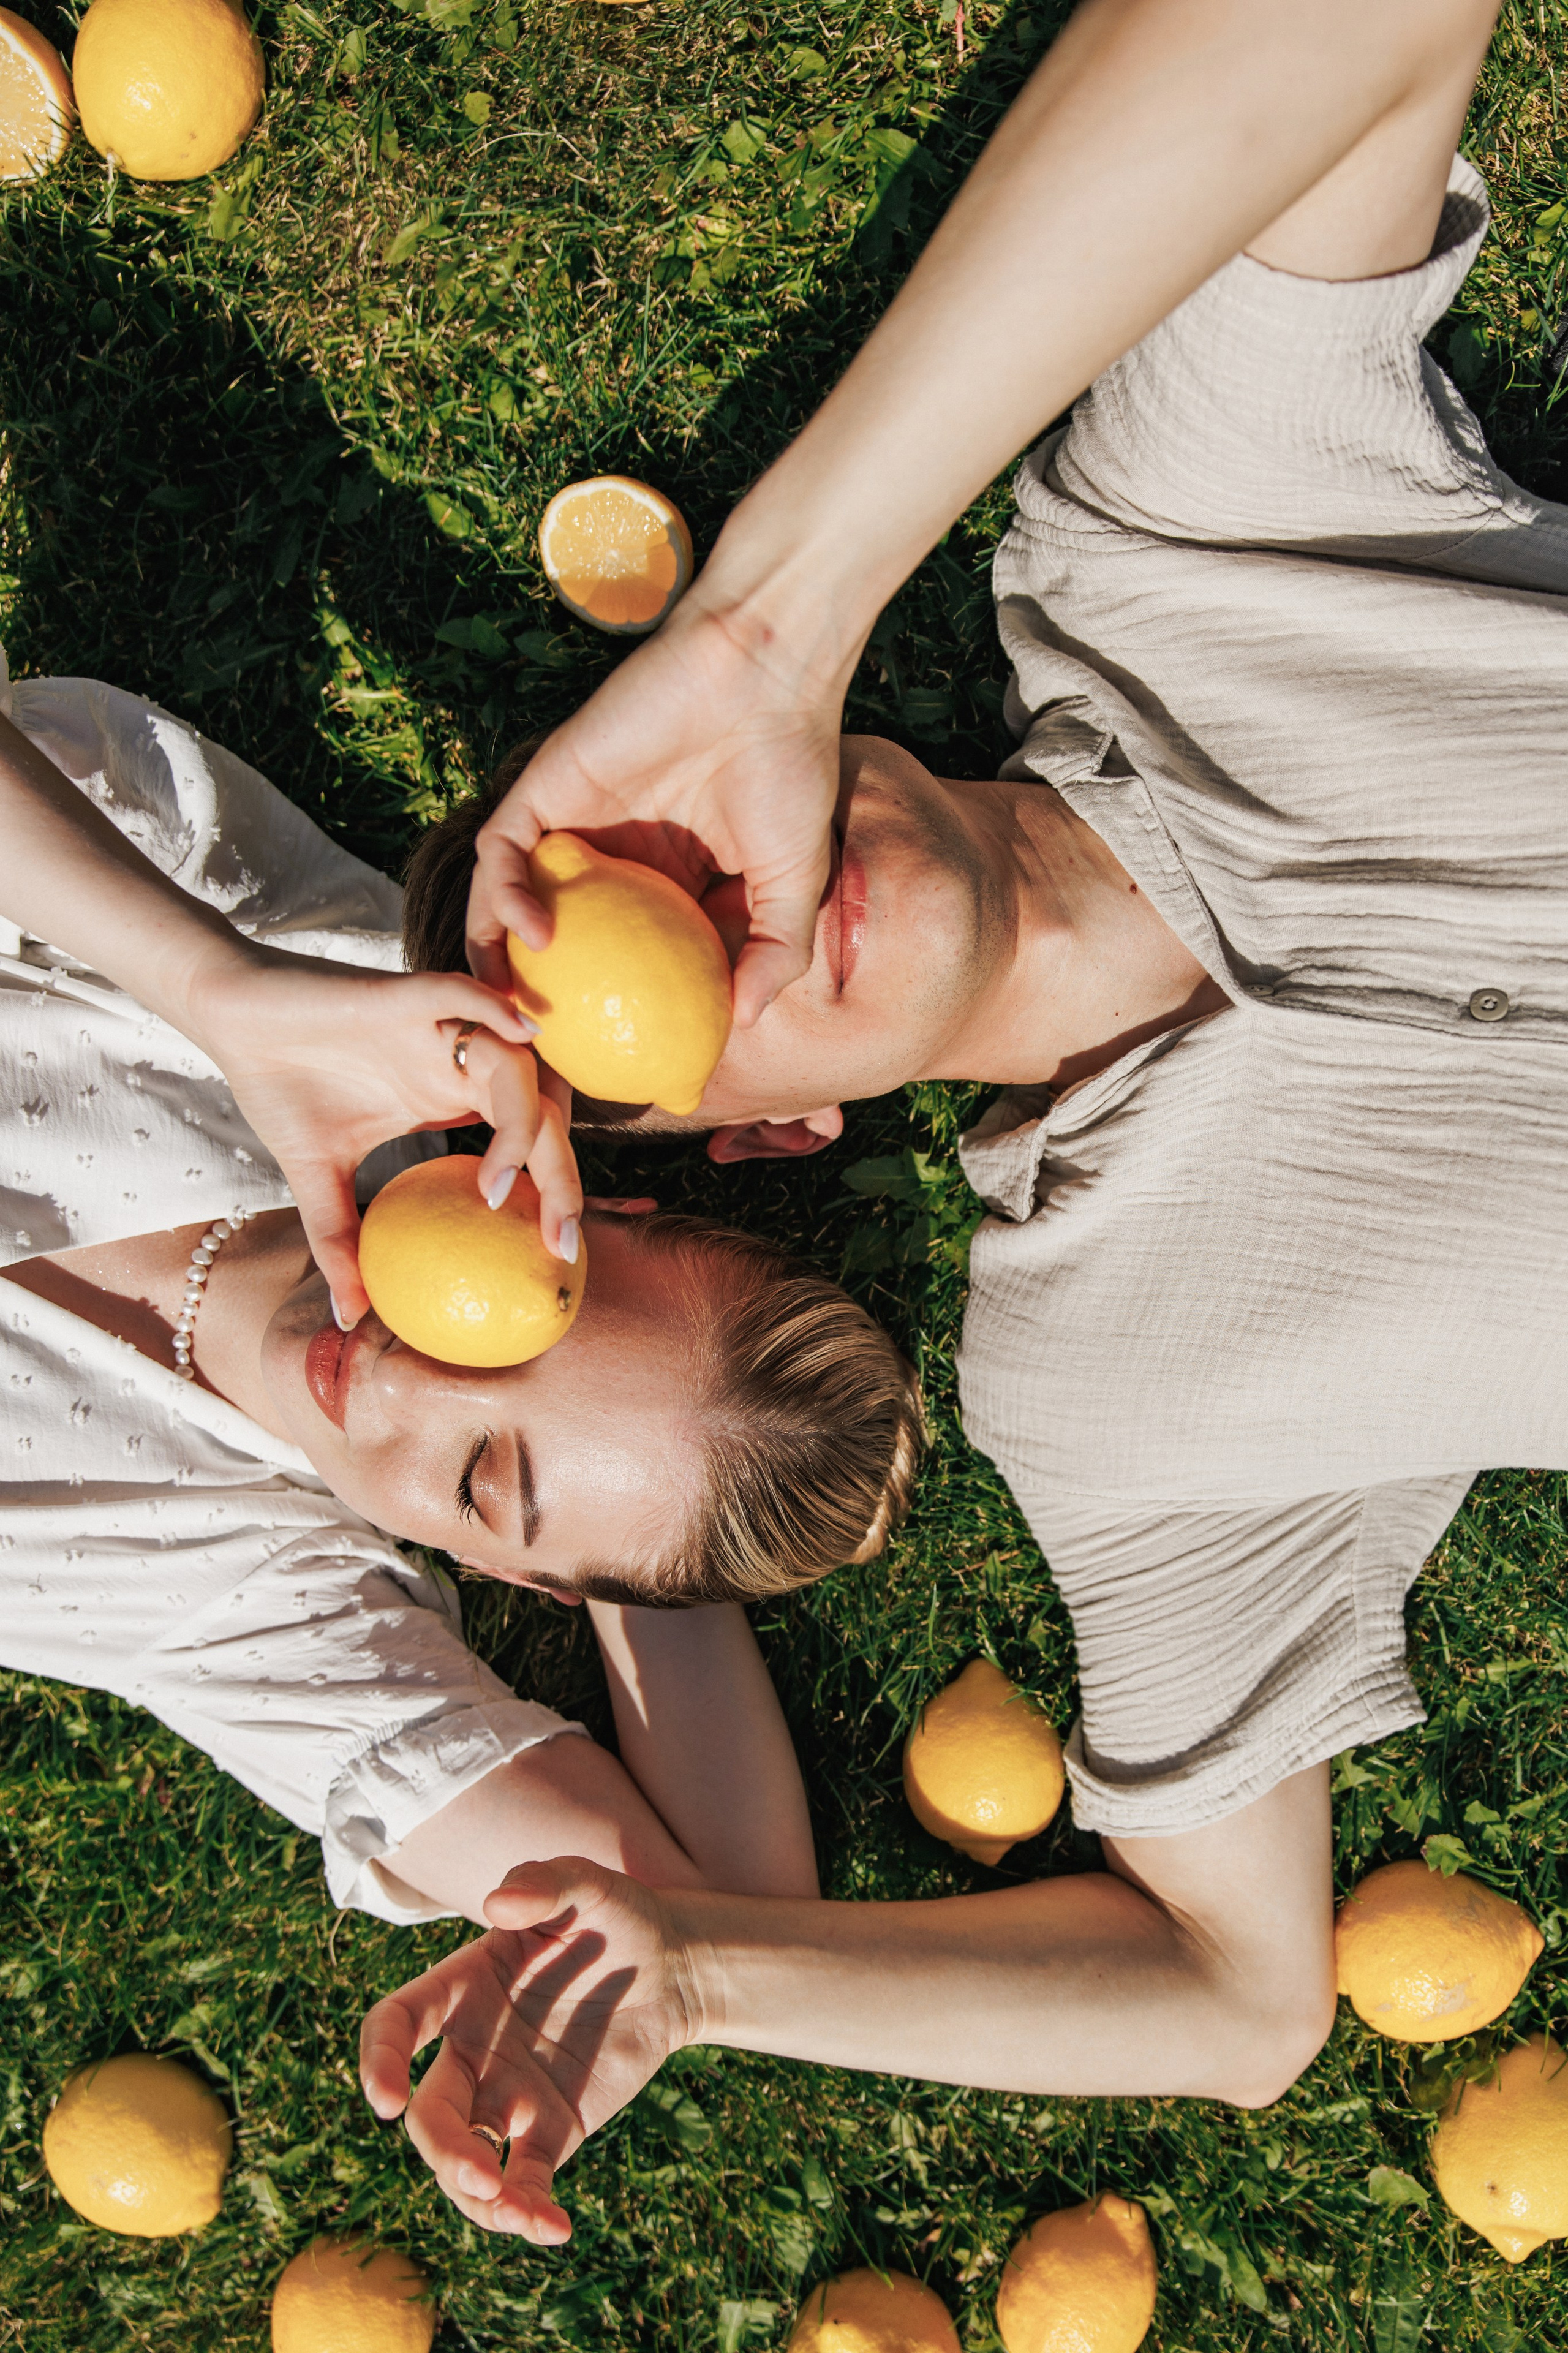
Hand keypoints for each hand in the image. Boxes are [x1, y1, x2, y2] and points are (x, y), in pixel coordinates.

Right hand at [195, 944, 581, 1323]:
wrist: (234, 1017)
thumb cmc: (283, 1086)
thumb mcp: (317, 1178)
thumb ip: (341, 1241)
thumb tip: (351, 1318)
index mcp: (453, 1099)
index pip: (530, 1144)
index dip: (556, 1192)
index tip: (560, 1253)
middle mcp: (459, 1064)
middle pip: (543, 1110)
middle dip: (564, 1173)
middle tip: (561, 1239)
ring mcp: (438, 1027)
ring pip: (516, 1062)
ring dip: (524, 1120)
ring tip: (498, 1185)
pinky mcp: (403, 994)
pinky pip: (461, 992)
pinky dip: (492, 1009)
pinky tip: (519, 1034)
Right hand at [359, 1858, 695, 2238]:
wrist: (673, 1963)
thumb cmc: (617, 1915)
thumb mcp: (586, 1885)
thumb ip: (542, 1884)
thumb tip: (497, 1903)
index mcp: (464, 1988)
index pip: (396, 2023)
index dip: (379, 2059)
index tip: (386, 2099)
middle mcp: (473, 2049)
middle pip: (429, 2113)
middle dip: (441, 2150)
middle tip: (478, 2176)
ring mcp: (507, 2095)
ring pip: (463, 2161)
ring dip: (478, 2197)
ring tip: (525, 2214)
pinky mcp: (549, 2132)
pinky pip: (522, 2182)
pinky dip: (529, 2212)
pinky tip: (554, 2229)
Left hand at [466, 586, 851, 1028]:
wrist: (766, 673)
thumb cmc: (789, 769)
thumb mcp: (796, 886)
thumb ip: (773, 955)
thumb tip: (740, 1024)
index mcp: (660, 887)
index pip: (614, 965)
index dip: (598, 1020)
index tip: (597, 1077)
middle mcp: (608, 861)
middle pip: (548, 948)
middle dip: (526, 1008)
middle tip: (529, 1067)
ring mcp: (572, 825)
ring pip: (506, 907)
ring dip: (496, 965)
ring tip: (513, 1016)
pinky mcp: (545, 788)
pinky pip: (502, 853)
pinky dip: (504, 898)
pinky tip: (534, 938)